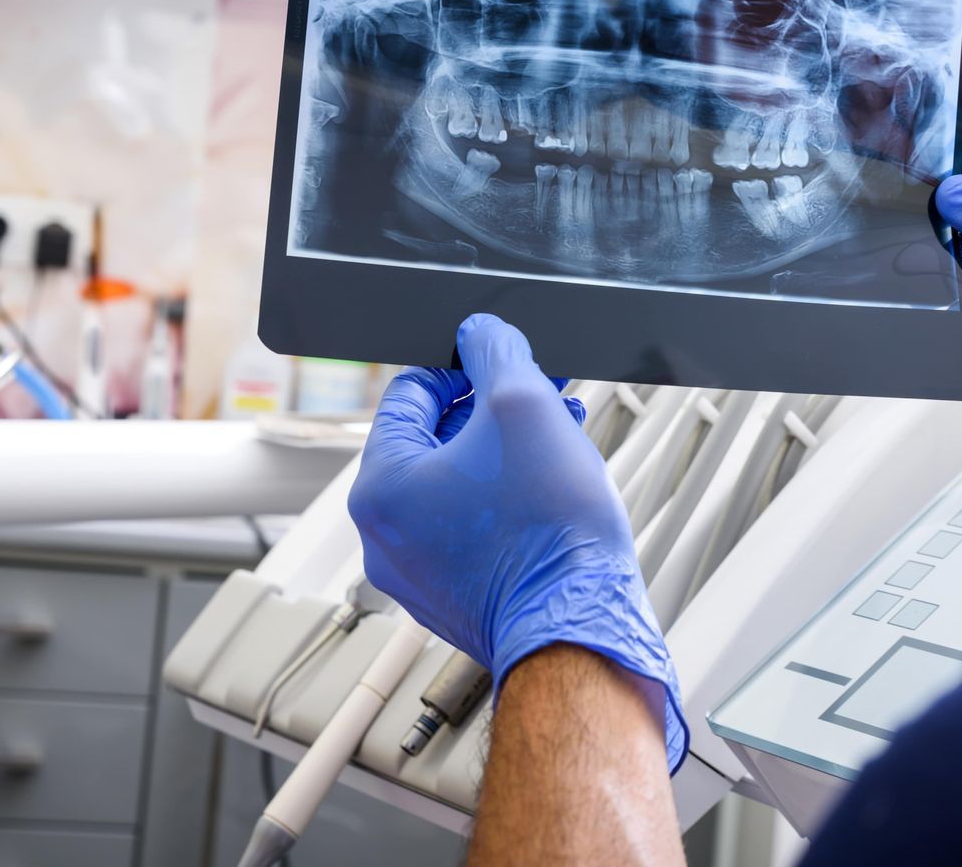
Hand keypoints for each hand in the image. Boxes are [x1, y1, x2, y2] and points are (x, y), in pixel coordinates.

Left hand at [348, 313, 686, 771]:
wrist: (581, 629)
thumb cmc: (548, 529)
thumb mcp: (523, 403)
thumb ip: (494, 350)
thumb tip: (481, 331)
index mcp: (380, 487)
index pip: (409, 394)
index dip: (464, 368)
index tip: (506, 368)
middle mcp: (384, 537)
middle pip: (434, 441)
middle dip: (492, 412)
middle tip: (543, 400)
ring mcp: (418, 576)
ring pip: (457, 487)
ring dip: (506, 455)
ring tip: (560, 439)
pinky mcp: (456, 600)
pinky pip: (471, 531)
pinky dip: (507, 503)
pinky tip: (552, 490)